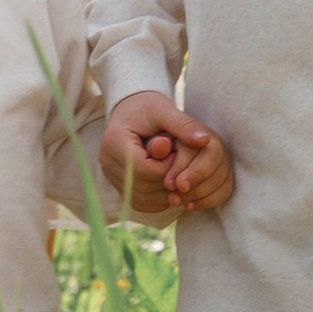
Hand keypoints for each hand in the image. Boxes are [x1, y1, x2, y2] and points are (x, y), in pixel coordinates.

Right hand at [100, 90, 234, 218]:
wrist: (130, 111)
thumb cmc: (147, 107)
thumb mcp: (165, 110)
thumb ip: (183, 125)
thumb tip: (205, 140)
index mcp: (114, 142)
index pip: (144, 168)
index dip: (167, 166)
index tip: (177, 151)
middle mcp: (107, 163)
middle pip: (143, 186)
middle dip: (168, 177)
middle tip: (178, 159)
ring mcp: (111, 178)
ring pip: (144, 198)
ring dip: (166, 190)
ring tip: (173, 166)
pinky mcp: (120, 188)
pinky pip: (142, 203)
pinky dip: (160, 197)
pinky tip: (169, 179)